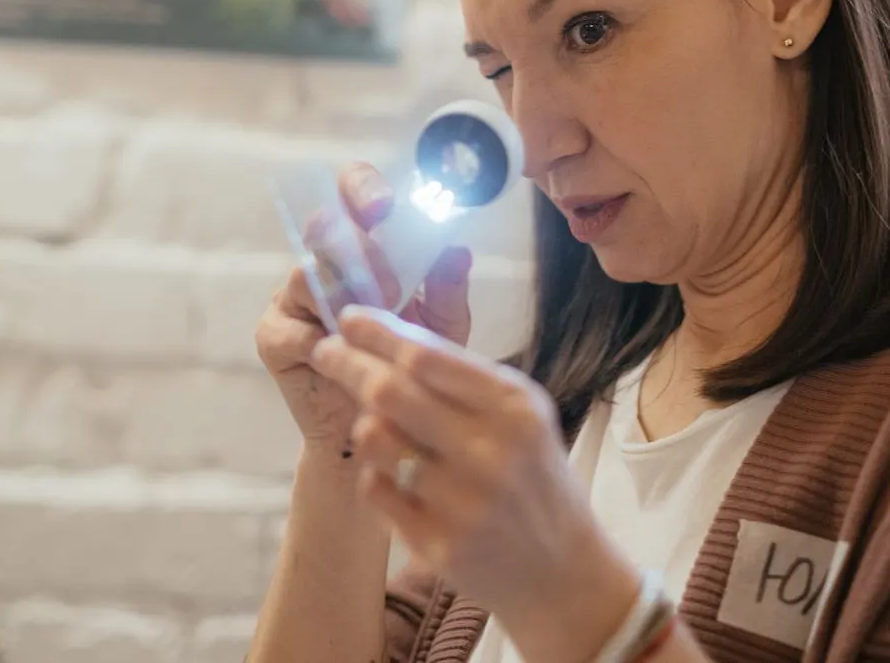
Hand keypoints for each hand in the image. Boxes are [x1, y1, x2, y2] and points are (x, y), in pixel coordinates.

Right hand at [253, 163, 474, 450]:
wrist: (385, 429)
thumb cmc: (412, 365)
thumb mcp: (442, 326)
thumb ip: (448, 288)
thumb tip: (457, 248)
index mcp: (364, 244)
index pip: (352, 191)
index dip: (363, 188)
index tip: (386, 208)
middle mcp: (323, 262)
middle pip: (322, 224)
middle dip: (356, 246)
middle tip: (393, 285)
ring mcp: (293, 297)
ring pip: (304, 272)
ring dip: (341, 295)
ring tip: (375, 324)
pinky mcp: (275, 337)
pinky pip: (290, 327)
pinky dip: (319, 341)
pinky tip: (340, 356)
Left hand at [310, 307, 642, 662]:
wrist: (563, 572)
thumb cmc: (535, 477)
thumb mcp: (523, 414)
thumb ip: (464, 376)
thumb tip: (391, 333)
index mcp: (514, 408)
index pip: (426, 357)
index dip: (378, 333)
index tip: (348, 318)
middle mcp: (490, 453)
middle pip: (390, 391)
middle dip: (346, 363)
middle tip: (326, 351)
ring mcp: (462, 503)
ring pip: (375, 440)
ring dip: (363, 422)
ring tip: (371, 420)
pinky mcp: (438, 546)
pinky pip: (376, 489)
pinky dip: (375, 471)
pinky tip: (390, 470)